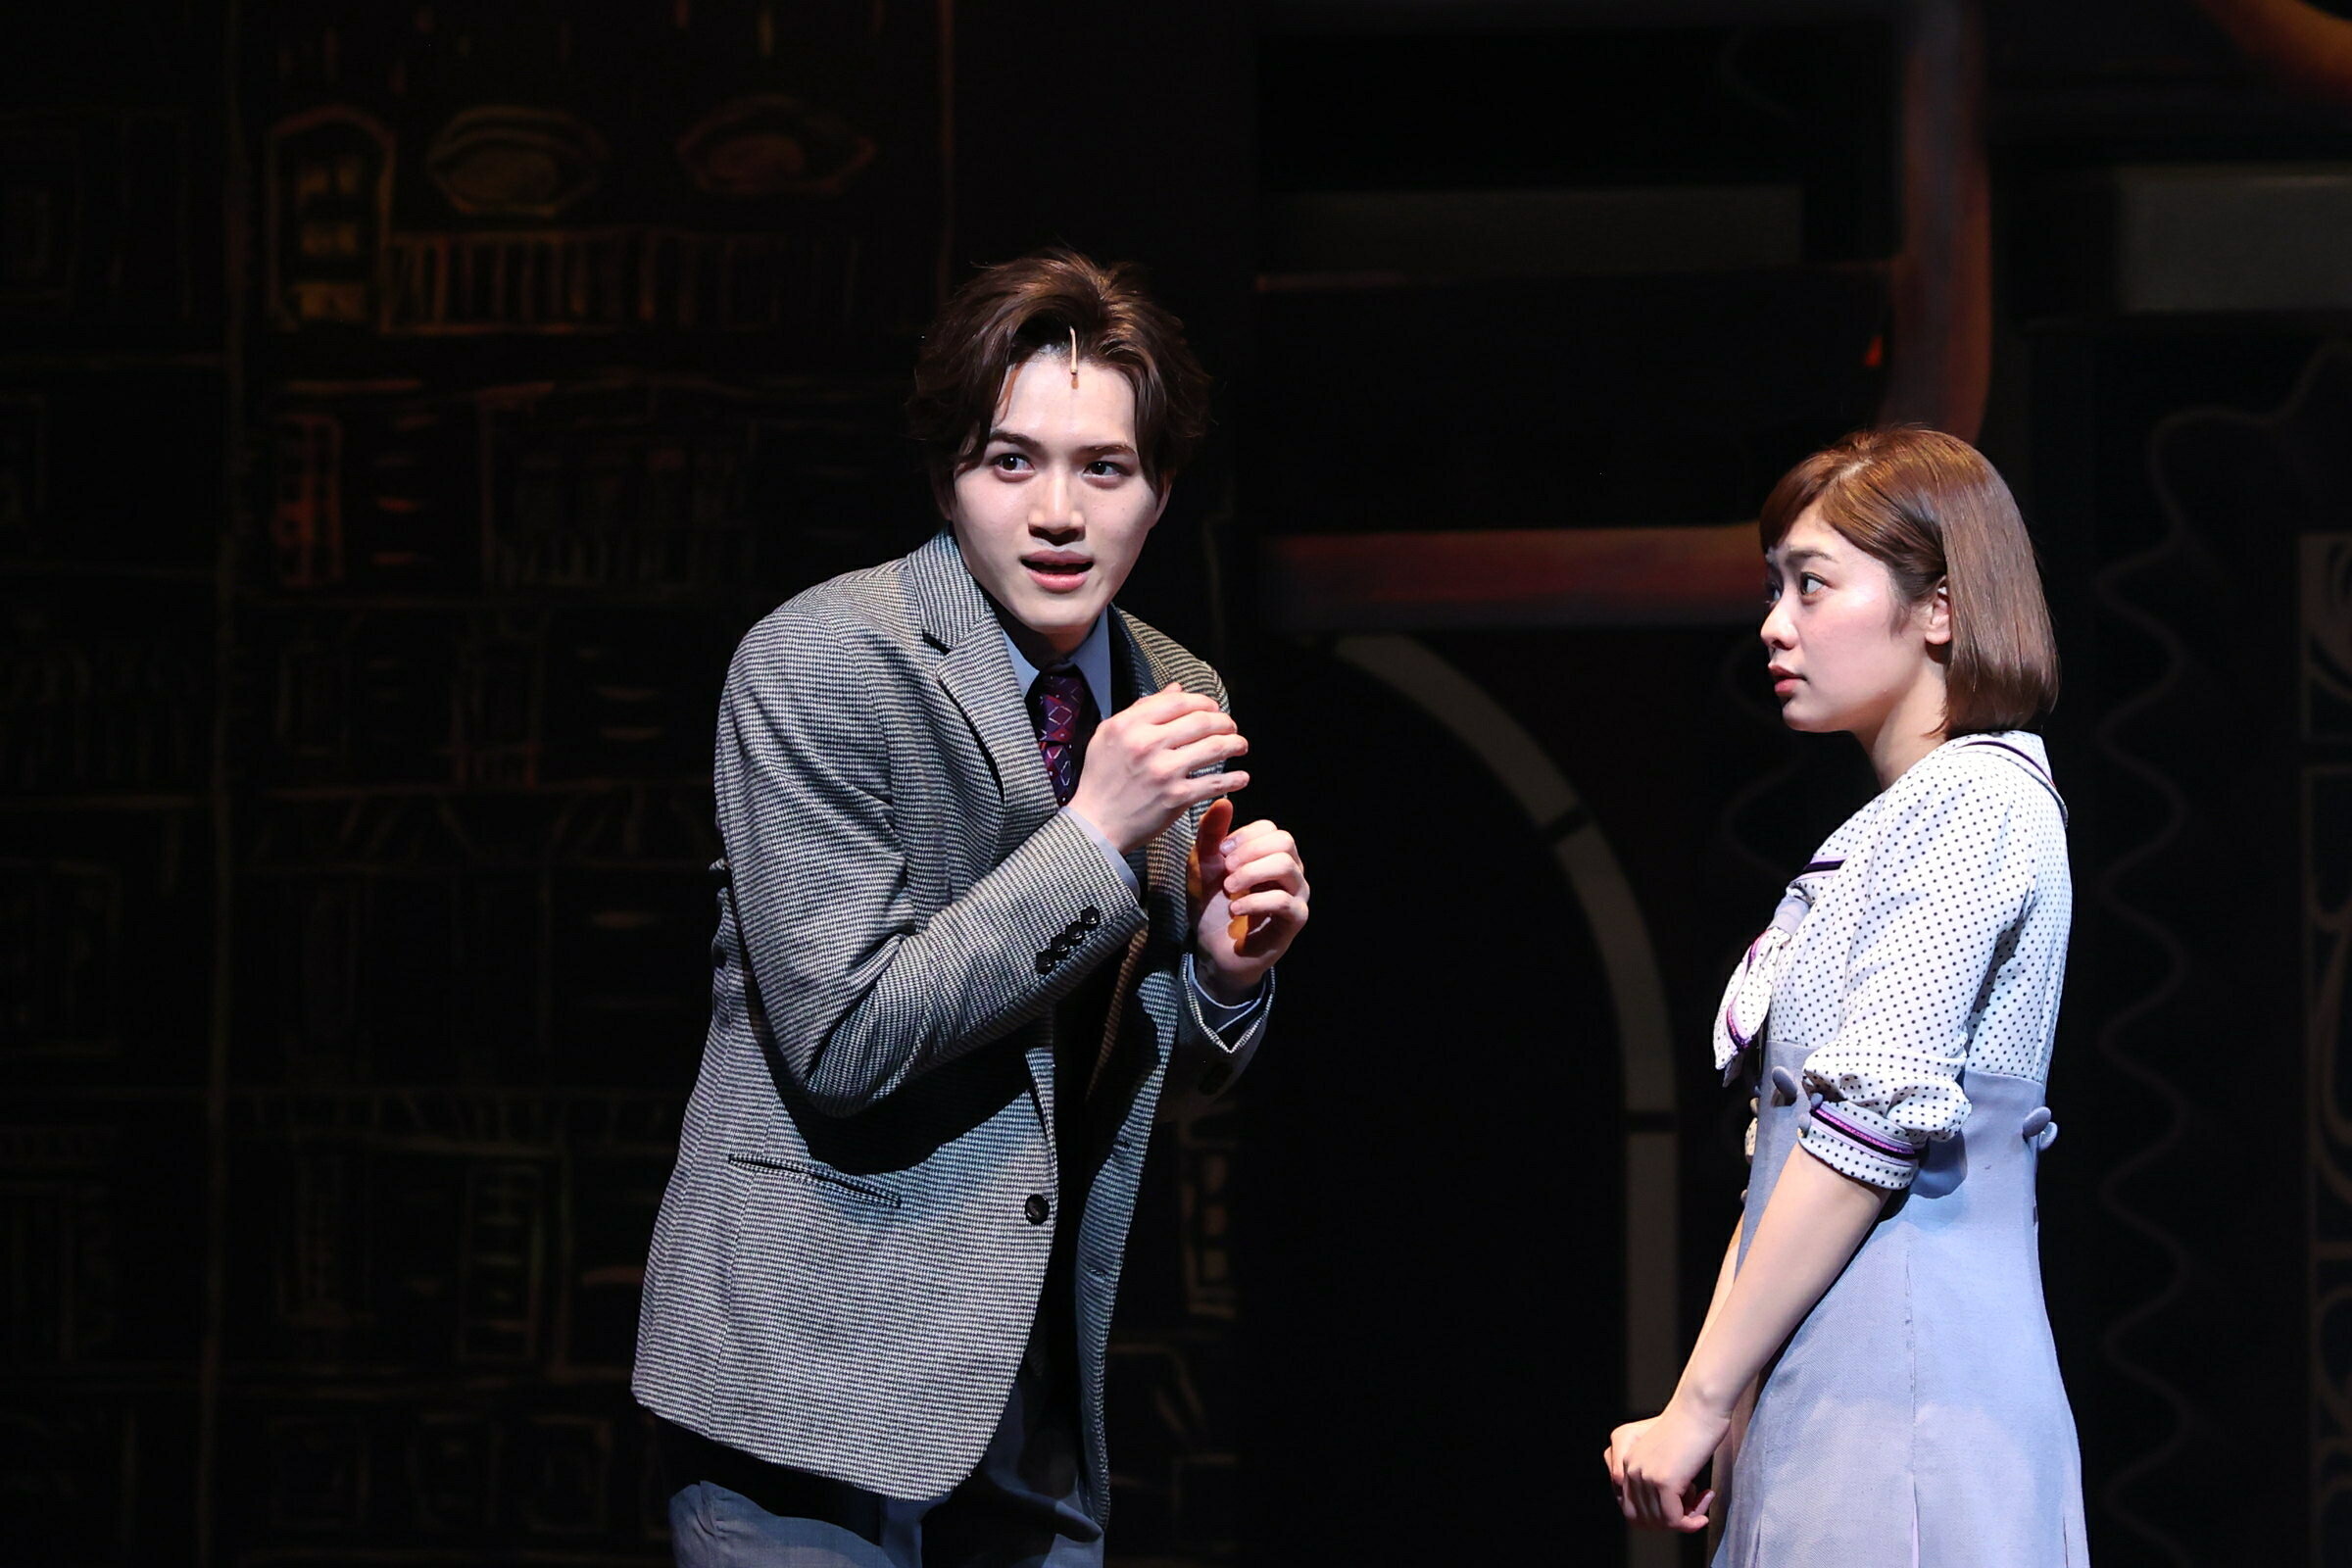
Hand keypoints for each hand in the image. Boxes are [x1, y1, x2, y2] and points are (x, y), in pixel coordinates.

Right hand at [1068, 684, 1249, 856]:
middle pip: (1201, 721)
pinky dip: (1233, 779)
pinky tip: (1241, 777)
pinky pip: (1214, 783)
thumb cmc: (1102, 780)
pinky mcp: (1176, 797)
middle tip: (1231, 726)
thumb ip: (1142, 709)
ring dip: (1235, 744)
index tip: (1213, 708)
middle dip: (1224, 722)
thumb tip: (1176, 689)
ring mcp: (1164, 771)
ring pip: (1213, 747)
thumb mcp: (1110, 735)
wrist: (1095, 824)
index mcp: (1129, 726)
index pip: (1178, 702)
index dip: (1203, 702)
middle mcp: (1147, 744)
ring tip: (1241, 746)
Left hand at [1191, 803, 1307, 1000]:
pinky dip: (1255, 902)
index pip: (1270, 828)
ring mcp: (1297, 895)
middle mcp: (1291, 871)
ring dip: (1251, 874)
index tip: (1220, 851)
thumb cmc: (1212, 906)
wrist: (1213, 949)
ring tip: (1229, 889)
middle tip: (1225, 869)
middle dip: (1250, 851)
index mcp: (1271, 855)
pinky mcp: (1295, 919)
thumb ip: (1211, 836)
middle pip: (1284, 841)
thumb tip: (1223, 801)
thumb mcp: (1203, 867)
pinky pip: (1284, 901)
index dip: (1243, 836)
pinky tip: (1234, 909)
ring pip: (1286, 866)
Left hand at [1604, 1398, 1726, 1532]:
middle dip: (1668, 1520)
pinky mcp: (1662, 1481)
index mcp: (1621, 1458)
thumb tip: (1659, 1514)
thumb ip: (1649, 1476)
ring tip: (1702, 1497)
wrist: (1700, 1408)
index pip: (1628, 1508)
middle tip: (1691, 1506)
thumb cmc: (1687, 1426)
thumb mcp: (1657, 1452)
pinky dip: (1692, 1520)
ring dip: (1686, 1517)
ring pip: (1660, 1522)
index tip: (1677, 1506)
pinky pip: (1674, 1520)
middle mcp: (1626, 1468)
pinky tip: (1707, 1498)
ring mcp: (1642, 1475)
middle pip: (1640, 1519)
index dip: (1655, 1515)